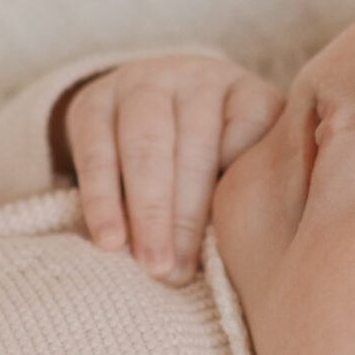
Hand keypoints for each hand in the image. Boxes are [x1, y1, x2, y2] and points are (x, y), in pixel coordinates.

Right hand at [57, 54, 283, 281]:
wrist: (139, 114)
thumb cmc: (210, 159)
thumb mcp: (244, 162)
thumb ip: (255, 190)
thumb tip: (260, 251)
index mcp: (243, 92)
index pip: (252, 127)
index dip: (245, 177)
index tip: (244, 232)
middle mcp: (194, 79)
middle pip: (194, 146)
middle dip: (188, 216)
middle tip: (182, 274)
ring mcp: (141, 84)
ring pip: (145, 146)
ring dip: (148, 212)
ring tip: (152, 266)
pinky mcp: (94, 102)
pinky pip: (96, 153)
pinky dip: (102, 201)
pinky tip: (110, 241)